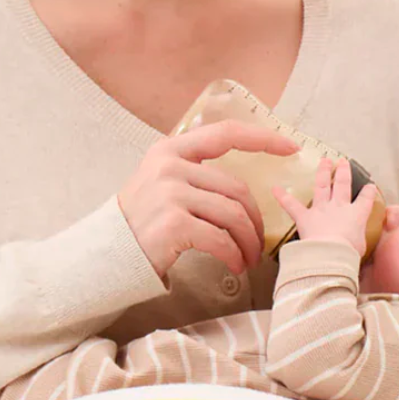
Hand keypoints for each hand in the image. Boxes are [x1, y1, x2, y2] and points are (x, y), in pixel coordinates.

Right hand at [118, 119, 300, 279]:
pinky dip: (234, 256)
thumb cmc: (141, 222)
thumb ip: (192, 171)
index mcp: (170, 150)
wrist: (108, 254)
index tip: (290, 146)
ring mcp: (171, 194)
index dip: (263, 138)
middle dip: (256, 220)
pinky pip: (221, 239)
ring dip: (248, 242)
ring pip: (234, 215)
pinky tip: (235, 265)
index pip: (226, 133)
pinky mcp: (174, 224)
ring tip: (248, 258)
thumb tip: (239, 181)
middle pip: (237, 189)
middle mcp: (170, 166)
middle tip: (258, 243)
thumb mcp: (159, 182)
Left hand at [272, 157, 377, 256]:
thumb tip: (353, 243)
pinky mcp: (305, 217)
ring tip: (324, 161)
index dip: (368, 192)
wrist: (329, 254)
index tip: (370, 186)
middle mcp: (339, 207)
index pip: (366, 200)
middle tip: (343, 162)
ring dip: (322, 172)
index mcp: (356, 215)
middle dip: (343, 172)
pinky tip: (275, 189)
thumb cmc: (347, 253)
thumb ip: (357, 239)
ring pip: (322, 185)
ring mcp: (321, 209)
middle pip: (343, 184)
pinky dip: (282, 197)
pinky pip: (292, 205)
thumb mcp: (360, 247)